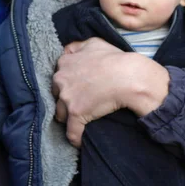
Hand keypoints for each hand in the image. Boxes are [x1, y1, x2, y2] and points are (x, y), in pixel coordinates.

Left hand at [52, 38, 168, 146]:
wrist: (129, 77)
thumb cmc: (115, 59)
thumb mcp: (94, 43)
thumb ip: (78, 46)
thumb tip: (69, 50)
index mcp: (64, 63)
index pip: (57, 76)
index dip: (65, 84)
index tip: (73, 89)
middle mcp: (61, 80)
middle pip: (56, 95)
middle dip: (63, 100)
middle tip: (76, 104)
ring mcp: (67, 98)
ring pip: (60, 113)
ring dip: (67, 118)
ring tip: (76, 122)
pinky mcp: (76, 114)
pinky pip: (71, 132)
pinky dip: (75, 138)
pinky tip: (79, 141)